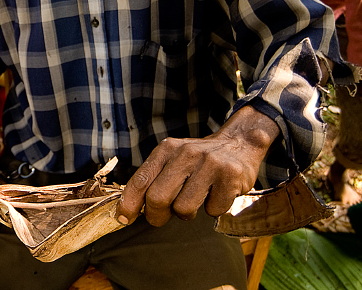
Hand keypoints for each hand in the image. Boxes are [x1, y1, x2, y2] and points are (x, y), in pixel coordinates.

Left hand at [117, 106, 279, 226]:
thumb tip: (128, 209)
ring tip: (194, 200)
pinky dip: (213, 209)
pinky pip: (213, 210)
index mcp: (167, 149)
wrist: (238, 144)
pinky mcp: (230, 177)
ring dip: (187, 213)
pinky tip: (216, 195)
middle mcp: (186, 153)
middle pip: (158, 198)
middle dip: (156, 216)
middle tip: (161, 218)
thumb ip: (153, 178)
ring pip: (184, 209)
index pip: (141, 180)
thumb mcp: (172, 159)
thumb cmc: (197, 160)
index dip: (129, 203)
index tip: (123, 218)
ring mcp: (209, 164)